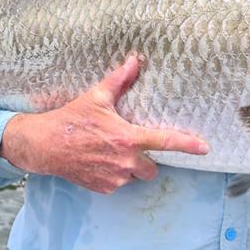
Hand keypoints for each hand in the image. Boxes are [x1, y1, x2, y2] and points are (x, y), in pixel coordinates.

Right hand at [0, 55, 209, 193]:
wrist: (44, 145)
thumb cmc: (71, 119)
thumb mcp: (96, 97)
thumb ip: (120, 80)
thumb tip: (135, 60)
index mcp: (128, 138)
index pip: (165, 141)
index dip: (188, 145)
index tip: (205, 148)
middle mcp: (126, 162)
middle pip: (152, 168)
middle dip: (145, 160)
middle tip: (128, 146)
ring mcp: (115, 178)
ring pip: (134, 176)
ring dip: (128, 167)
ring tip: (108, 152)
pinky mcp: (104, 189)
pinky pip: (118, 184)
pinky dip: (113, 175)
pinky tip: (98, 161)